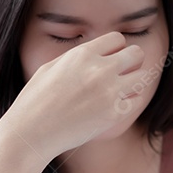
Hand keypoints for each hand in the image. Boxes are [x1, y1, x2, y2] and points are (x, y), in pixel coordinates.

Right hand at [1, 32, 147, 159]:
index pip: (118, 38)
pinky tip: (116, 107)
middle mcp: (99, 69)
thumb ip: (76, 58)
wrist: (31, 133)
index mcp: (82, 54)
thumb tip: (94, 54)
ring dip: (133, 82)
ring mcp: (109, 92)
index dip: (115, 49)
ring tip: (120, 91)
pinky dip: (130, 103)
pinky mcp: (113, 114)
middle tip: (121, 74)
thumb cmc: (35, 101)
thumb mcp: (50, 68)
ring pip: (142, 77)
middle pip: (136, 54)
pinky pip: (137, 101)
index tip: (108, 60)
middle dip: (131, 62)